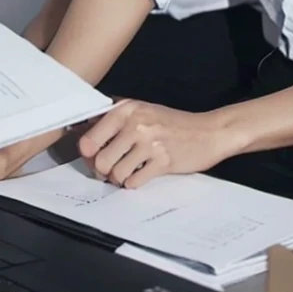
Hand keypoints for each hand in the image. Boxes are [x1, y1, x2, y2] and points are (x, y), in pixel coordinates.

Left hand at [78, 100, 235, 188]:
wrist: (209, 131)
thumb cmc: (173, 124)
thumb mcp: (143, 112)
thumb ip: (114, 121)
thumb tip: (82, 137)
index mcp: (128, 108)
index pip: (89, 137)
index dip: (88, 153)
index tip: (94, 157)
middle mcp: (136, 123)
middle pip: (99, 160)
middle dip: (103, 171)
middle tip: (113, 169)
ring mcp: (150, 142)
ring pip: (115, 174)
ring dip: (120, 178)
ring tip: (131, 170)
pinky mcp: (162, 161)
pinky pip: (134, 182)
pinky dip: (135, 183)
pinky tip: (143, 173)